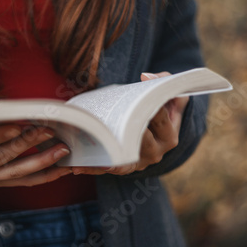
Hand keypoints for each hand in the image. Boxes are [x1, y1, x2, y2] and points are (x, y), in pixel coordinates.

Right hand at [0, 105, 71, 188]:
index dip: (0, 135)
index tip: (19, 123)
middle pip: (4, 157)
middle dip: (28, 142)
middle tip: (49, 129)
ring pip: (18, 172)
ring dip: (42, 161)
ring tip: (62, 150)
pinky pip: (20, 182)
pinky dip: (42, 176)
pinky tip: (59, 169)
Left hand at [72, 71, 188, 175]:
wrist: (156, 137)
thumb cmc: (160, 112)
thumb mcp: (169, 97)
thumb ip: (164, 83)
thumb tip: (147, 77)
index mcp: (169, 136)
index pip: (160, 119)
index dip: (149, 103)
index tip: (139, 86)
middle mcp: (155, 153)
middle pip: (139, 139)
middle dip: (123, 129)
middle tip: (105, 122)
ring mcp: (138, 163)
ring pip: (121, 158)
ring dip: (103, 152)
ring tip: (84, 145)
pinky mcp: (123, 169)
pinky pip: (105, 169)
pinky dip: (92, 169)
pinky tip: (76, 166)